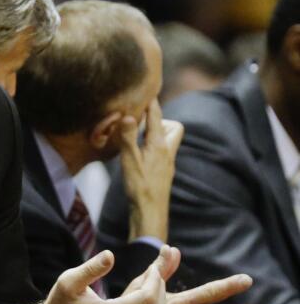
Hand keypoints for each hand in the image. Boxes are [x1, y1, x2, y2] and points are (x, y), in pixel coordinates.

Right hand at [29, 247, 173, 303]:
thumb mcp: (69, 281)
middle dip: (160, 288)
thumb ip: (91, 268)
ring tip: (151, 285)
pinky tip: (147, 301)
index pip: (147, 298)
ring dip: (161, 302)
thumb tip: (110, 255)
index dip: (155, 279)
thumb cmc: (60, 303)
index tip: (152, 267)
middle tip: (154, 273)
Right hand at [118, 100, 183, 241]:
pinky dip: (153, 149)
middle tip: (143, 121)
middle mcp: (167, 152)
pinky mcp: (163, 173)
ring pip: (169, 142)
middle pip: (174, 127)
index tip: (146, 90)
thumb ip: (128, 138)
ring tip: (139, 137)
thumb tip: (128, 116)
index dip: (151, 103)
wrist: (150, 213)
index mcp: (159, 145)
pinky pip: (162, 153)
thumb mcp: (130, 161)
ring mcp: (167, 164)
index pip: (157, 117)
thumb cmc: (140, 188)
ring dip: (158, 135)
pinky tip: (140, 156)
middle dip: (162, 120)